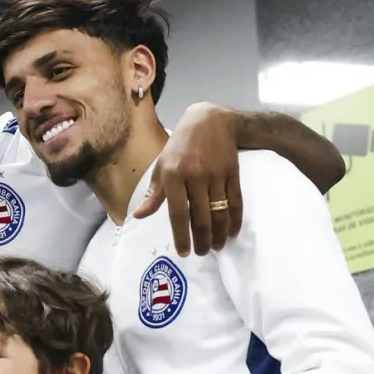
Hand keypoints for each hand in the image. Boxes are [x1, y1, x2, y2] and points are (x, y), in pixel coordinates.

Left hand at [133, 102, 243, 256]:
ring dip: (219, 234)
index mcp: (174, 175)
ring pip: (220, 212)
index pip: (178, 213)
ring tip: (216, 247)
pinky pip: (236, 201)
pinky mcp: (233, 172)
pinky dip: (235, 220)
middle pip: (201, 217)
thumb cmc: (180, 146)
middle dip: (202, 240)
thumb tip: (138, 216)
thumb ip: (153, 194)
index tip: (184, 252)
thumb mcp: (162, 166)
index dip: (182, 236)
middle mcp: (195, 176)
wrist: (210, 120)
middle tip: (202, 253)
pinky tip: (231, 232)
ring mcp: (216, 174)